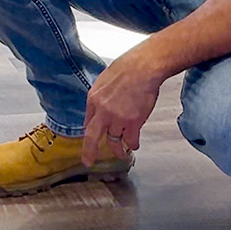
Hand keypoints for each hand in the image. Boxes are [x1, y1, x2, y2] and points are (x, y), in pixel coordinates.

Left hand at [79, 46, 164, 165]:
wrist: (142, 68)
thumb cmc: (125, 70)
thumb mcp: (103, 82)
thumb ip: (99, 98)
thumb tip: (98, 110)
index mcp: (93, 99)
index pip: (87, 122)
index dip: (90, 132)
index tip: (90, 139)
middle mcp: (102, 111)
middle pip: (92, 137)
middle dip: (89, 151)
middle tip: (88, 161)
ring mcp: (118, 118)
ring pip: (114, 140)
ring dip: (118, 149)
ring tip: (121, 153)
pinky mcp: (133, 122)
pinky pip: (131, 140)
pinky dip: (132, 144)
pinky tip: (134, 145)